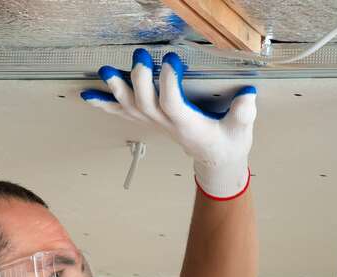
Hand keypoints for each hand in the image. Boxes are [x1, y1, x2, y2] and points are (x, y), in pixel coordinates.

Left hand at [81, 49, 256, 199]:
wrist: (216, 160)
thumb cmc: (228, 143)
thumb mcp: (241, 131)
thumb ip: (243, 114)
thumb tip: (248, 94)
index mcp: (189, 126)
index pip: (173, 104)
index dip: (168, 83)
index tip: (171, 59)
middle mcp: (167, 125)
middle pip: (146, 104)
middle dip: (140, 80)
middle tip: (140, 56)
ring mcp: (156, 123)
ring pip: (131, 108)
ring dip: (116, 90)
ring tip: (106, 71)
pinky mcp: (150, 120)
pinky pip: (123, 113)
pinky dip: (105, 104)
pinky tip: (88, 95)